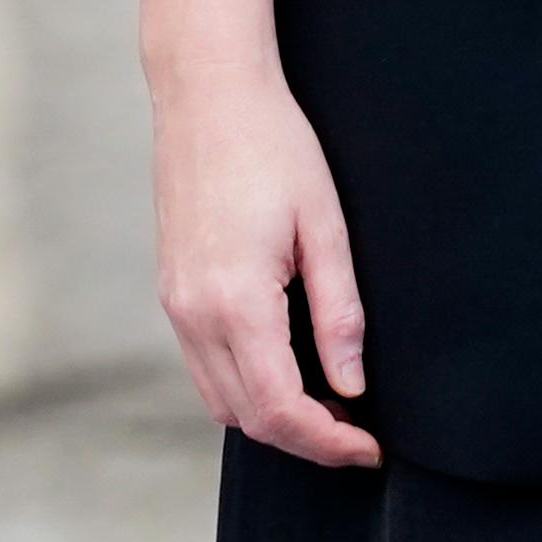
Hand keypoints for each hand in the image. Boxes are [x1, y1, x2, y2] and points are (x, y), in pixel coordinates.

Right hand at [133, 0, 378, 466]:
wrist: (207, 93)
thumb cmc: (274, 146)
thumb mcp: (324, 226)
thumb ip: (339, 313)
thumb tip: (352, 385)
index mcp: (236, 301)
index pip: (281, 409)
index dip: (329, 442)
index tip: (370, 447)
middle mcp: (195, 314)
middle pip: (248, 418)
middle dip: (306, 440)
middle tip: (359, 432)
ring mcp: (175, 305)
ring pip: (221, 401)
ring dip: (273, 418)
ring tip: (329, 405)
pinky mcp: (171, 291)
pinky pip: (205, 367)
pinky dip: (245, 388)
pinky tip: (286, 368)